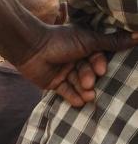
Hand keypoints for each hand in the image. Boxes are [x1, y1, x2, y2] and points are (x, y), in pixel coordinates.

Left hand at [13, 25, 136, 106]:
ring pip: (78, 83)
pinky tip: (79, 103)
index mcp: (82, 45)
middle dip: (89, 78)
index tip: (101, 70)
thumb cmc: (60, 41)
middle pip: (88, 72)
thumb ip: (112, 42)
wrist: (31, 49)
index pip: (97, 58)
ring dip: (83, 89)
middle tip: (89, 82)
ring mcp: (63, 71)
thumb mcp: (89, 41)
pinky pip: (65, 91)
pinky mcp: (53, 82)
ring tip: (88, 96)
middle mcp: (74, 58)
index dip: (99, 65)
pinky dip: (72, 97)